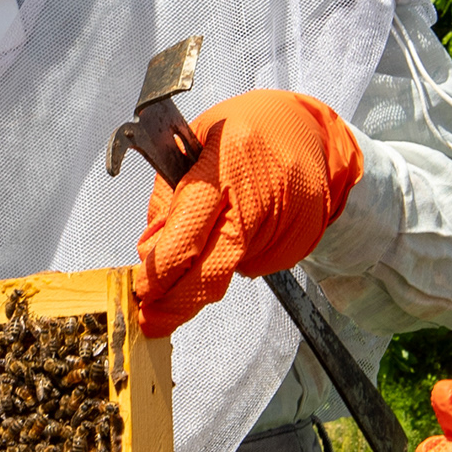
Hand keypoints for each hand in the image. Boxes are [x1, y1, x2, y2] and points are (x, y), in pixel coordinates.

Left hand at [133, 90, 360, 337]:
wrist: (309, 132)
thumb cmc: (242, 134)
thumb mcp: (192, 147)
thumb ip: (169, 201)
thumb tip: (150, 256)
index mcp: (224, 163)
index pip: (185, 234)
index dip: (160, 273)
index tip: (142, 291)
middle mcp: (257, 198)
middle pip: (211, 272)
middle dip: (177, 304)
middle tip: (154, 320)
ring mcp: (285, 223)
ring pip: (231, 272)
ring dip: (211, 269)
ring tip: (218, 228)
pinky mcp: (301, 241)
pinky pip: (256, 265)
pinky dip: (240, 257)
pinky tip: (246, 226)